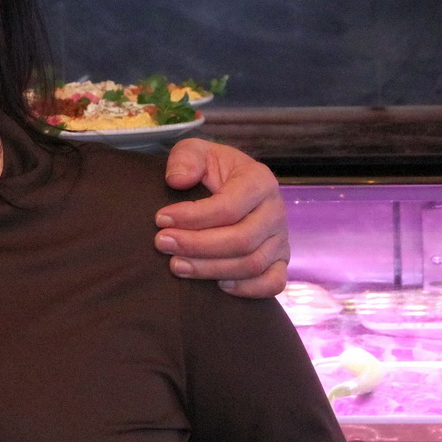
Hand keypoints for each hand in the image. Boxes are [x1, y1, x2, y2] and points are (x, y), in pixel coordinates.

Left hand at [154, 138, 288, 297]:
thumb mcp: (195, 152)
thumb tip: (177, 180)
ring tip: (176, 265)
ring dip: (210, 269)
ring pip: (251, 264)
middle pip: (241, 240)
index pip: (229, 206)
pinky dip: (247, 289)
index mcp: (259, 180)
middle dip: (197, 245)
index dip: (192, 217)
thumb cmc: (210, 170)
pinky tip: (217, 285)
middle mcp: (276, 211)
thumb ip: (185, 158)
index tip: (160, 219)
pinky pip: (273, 283)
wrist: (229, 187)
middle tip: (162, 243)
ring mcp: (281, 239)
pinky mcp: (280, 261)